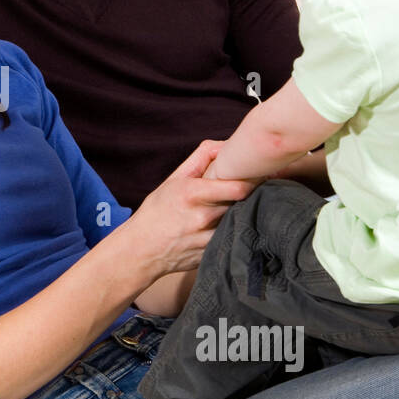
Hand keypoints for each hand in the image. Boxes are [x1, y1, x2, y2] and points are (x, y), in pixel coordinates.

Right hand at [122, 139, 258, 281]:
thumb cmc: (157, 211)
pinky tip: (228, 227)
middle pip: (243, 203)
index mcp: (192, 194)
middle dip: (251, 194)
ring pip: (239, 220)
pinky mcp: (211, 254)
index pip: (239, 188)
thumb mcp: (173, 180)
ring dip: (243, 213)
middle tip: (255, 188)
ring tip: (238, 207)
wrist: (141, 250)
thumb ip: (201, 158)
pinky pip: (232, 238)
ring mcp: (207, 239)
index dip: (253, 181)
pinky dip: (234, 230)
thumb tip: (226, 145)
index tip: (257, 175)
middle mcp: (201, 217)